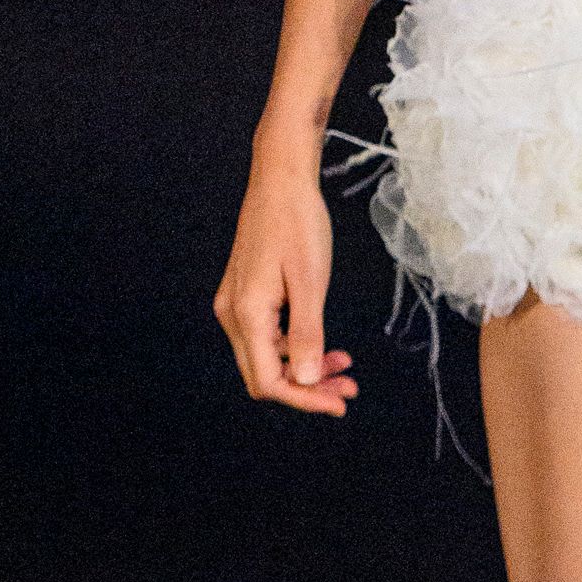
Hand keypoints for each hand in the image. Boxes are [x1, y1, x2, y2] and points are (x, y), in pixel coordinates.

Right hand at [213, 147, 357, 416]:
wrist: (280, 179)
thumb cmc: (297, 222)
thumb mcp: (310, 280)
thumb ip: (307, 334)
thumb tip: (304, 380)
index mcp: (246, 313)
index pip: (268, 380)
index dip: (304, 399)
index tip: (339, 402)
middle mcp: (233, 314)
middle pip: (265, 374)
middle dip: (306, 388)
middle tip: (348, 388)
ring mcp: (237, 305)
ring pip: (268, 357)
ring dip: (304, 369)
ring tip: (344, 367)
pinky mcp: (247, 296)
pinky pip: (269, 336)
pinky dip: (297, 347)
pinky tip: (325, 345)